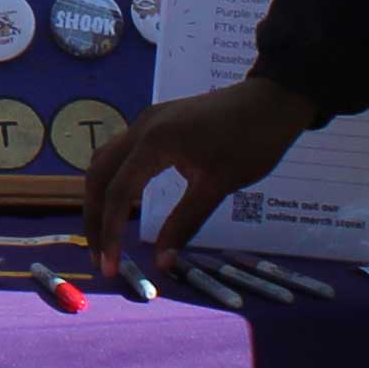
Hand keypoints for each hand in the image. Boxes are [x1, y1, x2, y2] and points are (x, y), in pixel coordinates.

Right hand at [84, 78, 317, 271]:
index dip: (110, 233)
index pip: (118, 193)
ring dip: (101, 197)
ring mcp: (147, 121)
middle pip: (99, 174)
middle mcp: (141, 128)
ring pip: (106, 161)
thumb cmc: (251, 142)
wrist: (274, 100)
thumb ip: (184, 223)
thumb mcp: (218, 187)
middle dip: (95, 217)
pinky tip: (126, 201)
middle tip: (99, 255)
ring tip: (106, 232)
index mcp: (153, 143)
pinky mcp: (157, 122)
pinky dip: (115, 180)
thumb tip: (161, 264)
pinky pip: (122, 153)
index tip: (109, 267)